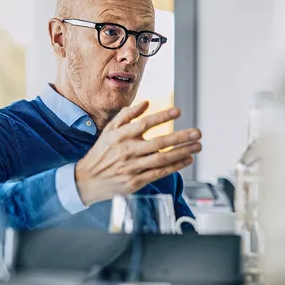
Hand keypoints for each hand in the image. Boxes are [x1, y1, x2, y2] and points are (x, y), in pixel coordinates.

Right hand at [74, 101, 201, 205]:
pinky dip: (174, 167)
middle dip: (180, 137)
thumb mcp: (109, 130)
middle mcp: (127, 151)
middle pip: (158, 143)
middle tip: (197, 133)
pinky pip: (159, 173)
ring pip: (162, 159)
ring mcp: (132, 168)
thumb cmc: (101, 152)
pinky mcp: (135, 182)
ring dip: (182, 152)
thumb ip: (127, 115)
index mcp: (121, 136)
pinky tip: (186, 160)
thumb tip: (146, 103)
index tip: (178, 112)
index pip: (145, 124)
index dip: (162, 117)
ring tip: (197, 146)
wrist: (87, 180)